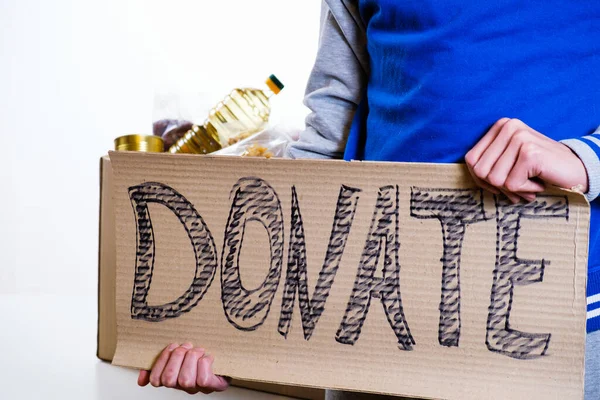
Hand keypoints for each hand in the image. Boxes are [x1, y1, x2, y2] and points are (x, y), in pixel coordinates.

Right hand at [137, 343, 229, 394]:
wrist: (228, 356)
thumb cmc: (201, 354)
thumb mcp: (177, 354)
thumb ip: (159, 363)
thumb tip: (141, 379)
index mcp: (174, 378)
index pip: (156, 380)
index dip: (162, 361)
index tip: (172, 347)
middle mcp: (185, 386)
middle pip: (169, 379)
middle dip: (177, 357)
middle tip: (186, 346)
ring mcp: (200, 388)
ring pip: (185, 379)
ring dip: (191, 358)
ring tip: (197, 350)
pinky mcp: (215, 386)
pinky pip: (204, 379)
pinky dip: (205, 363)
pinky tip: (207, 357)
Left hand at [465, 118, 587, 202]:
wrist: (577, 169)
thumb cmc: (540, 169)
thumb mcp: (510, 160)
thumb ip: (489, 162)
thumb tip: (472, 172)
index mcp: (501, 126)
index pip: (471, 159)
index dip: (480, 179)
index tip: (498, 185)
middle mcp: (509, 127)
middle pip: (480, 170)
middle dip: (496, 187)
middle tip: (516, 188)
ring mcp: (520, 139)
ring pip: (495, 179)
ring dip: (512, 190)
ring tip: (529, 185)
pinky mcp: (530, 153)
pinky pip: (512, 184)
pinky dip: (525, 190)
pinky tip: (538, 183)